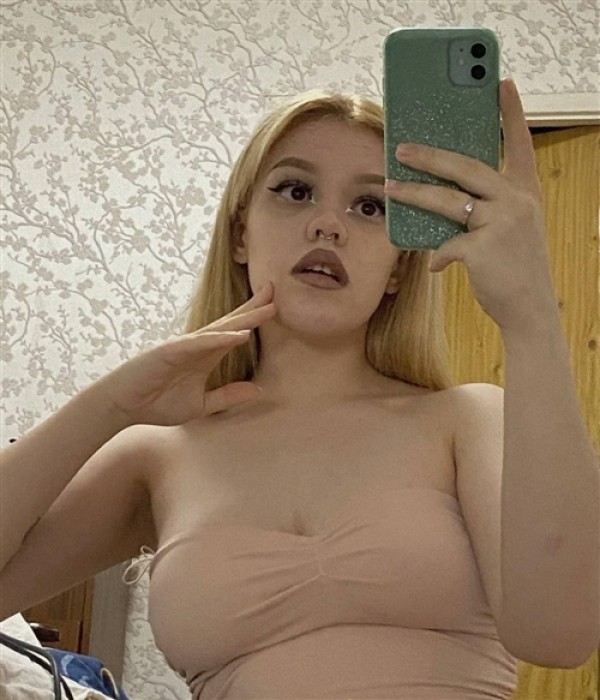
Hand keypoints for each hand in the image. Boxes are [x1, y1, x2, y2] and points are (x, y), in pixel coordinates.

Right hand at [94, 282, 275, 425]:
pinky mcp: (171, 351)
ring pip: (220, 329)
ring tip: (268, 307)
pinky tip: (240, 334)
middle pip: (231, 322)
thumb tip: (258, 390)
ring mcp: (184, 346)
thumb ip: (228, 396)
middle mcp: (197, 346)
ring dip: (244, 318)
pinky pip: (200, 343)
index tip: (274, 305)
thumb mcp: (201, 404)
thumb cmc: (157, 403)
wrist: (122, 406)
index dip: (253, 318)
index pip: (234, 332)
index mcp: (206, 355)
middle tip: (274, 290)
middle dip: (253, 307)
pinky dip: (220, 338)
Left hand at [384, 78, 558, 335]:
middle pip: (467, 166)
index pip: (519, 144)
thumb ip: (483, 209)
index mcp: (525, 192)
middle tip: (402, 147)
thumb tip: (438, 203)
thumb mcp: (510, 229)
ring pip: (448, 200)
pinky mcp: (484, 248)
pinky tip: (435, 265)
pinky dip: (437, 255)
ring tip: (391, 187)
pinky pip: (447, 244)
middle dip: (431, 155)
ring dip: (415, 193)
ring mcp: (503, 223)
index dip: (511, 113)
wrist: (530, 308)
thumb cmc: (515, 266)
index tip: (501, 82)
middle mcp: (517, 201)